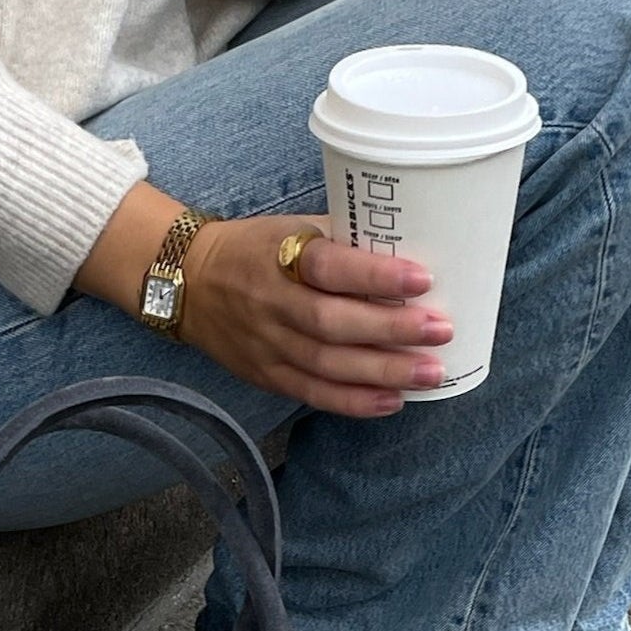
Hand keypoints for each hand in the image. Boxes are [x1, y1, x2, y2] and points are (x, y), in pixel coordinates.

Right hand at [178, 213, 451, 417]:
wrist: (190, 283)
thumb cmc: (257, 250)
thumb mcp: (293, 229)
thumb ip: (344, 242)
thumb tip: (412, 252)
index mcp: (279, 256)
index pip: (329, 267)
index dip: (375, 277)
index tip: (422, 279)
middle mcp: (270, 303)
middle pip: (332, 324)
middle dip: (391, 331)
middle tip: (441, 331)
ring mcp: (266, 344)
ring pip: (327, 364)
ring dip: (382, 371)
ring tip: (430, 371)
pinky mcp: (265, 375)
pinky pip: (312, 393)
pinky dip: (353, 401)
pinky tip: (392, 400)